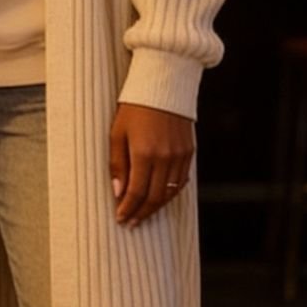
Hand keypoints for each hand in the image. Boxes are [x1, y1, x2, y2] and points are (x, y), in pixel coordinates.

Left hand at [109, 103, 194, 228]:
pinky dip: (170, 193)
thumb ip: (118, 164)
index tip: (121, 218)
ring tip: (143, 213)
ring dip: (156, 207)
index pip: (136, 193)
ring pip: (170, 193)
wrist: (163, 84)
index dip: (128, 209)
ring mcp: (180, 156)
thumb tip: (118, 192)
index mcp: (144, 153)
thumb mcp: (117, 133)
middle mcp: (165, 158)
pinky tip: (160, 197)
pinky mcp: (189, 152)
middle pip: (154, 198)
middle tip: (131, 222)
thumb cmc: (135, 106)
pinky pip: (181, 181)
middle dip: (141, 213)